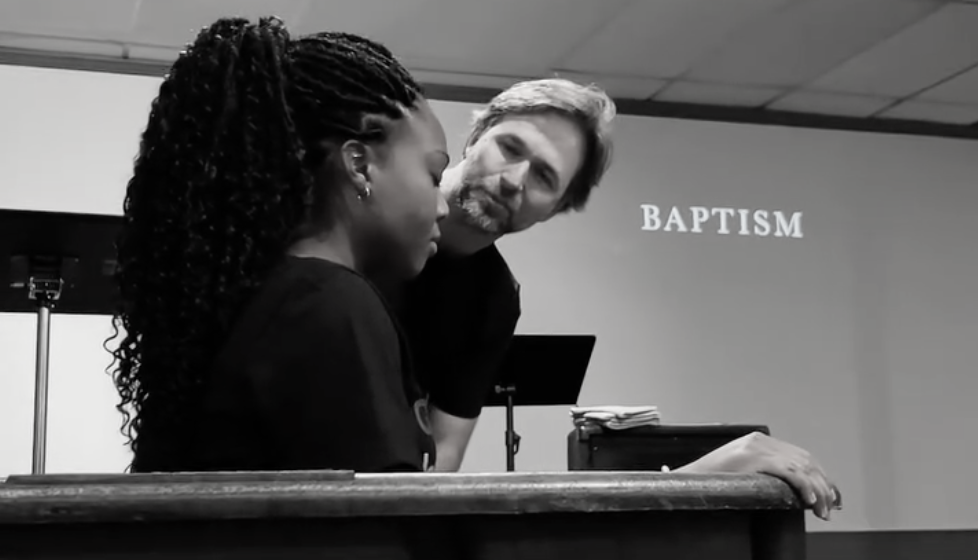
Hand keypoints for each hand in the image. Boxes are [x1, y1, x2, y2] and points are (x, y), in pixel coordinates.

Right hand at [679, 432, 840, 519]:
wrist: (687, 480)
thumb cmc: (710, 481)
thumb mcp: (741, 471)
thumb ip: (763, 471)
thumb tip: (791, 489)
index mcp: (757, 441)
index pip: (799, 456)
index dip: (819, 475)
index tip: (830, 494)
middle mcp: (759, 440)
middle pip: (804, 460)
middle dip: (823, 484)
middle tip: (831, 506)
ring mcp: (755, 448)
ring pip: (800, 466)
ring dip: (817, 490)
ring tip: (823, 509)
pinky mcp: (753, 458)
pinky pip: (788, 471)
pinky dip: (804, 485)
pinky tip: (809, 499)